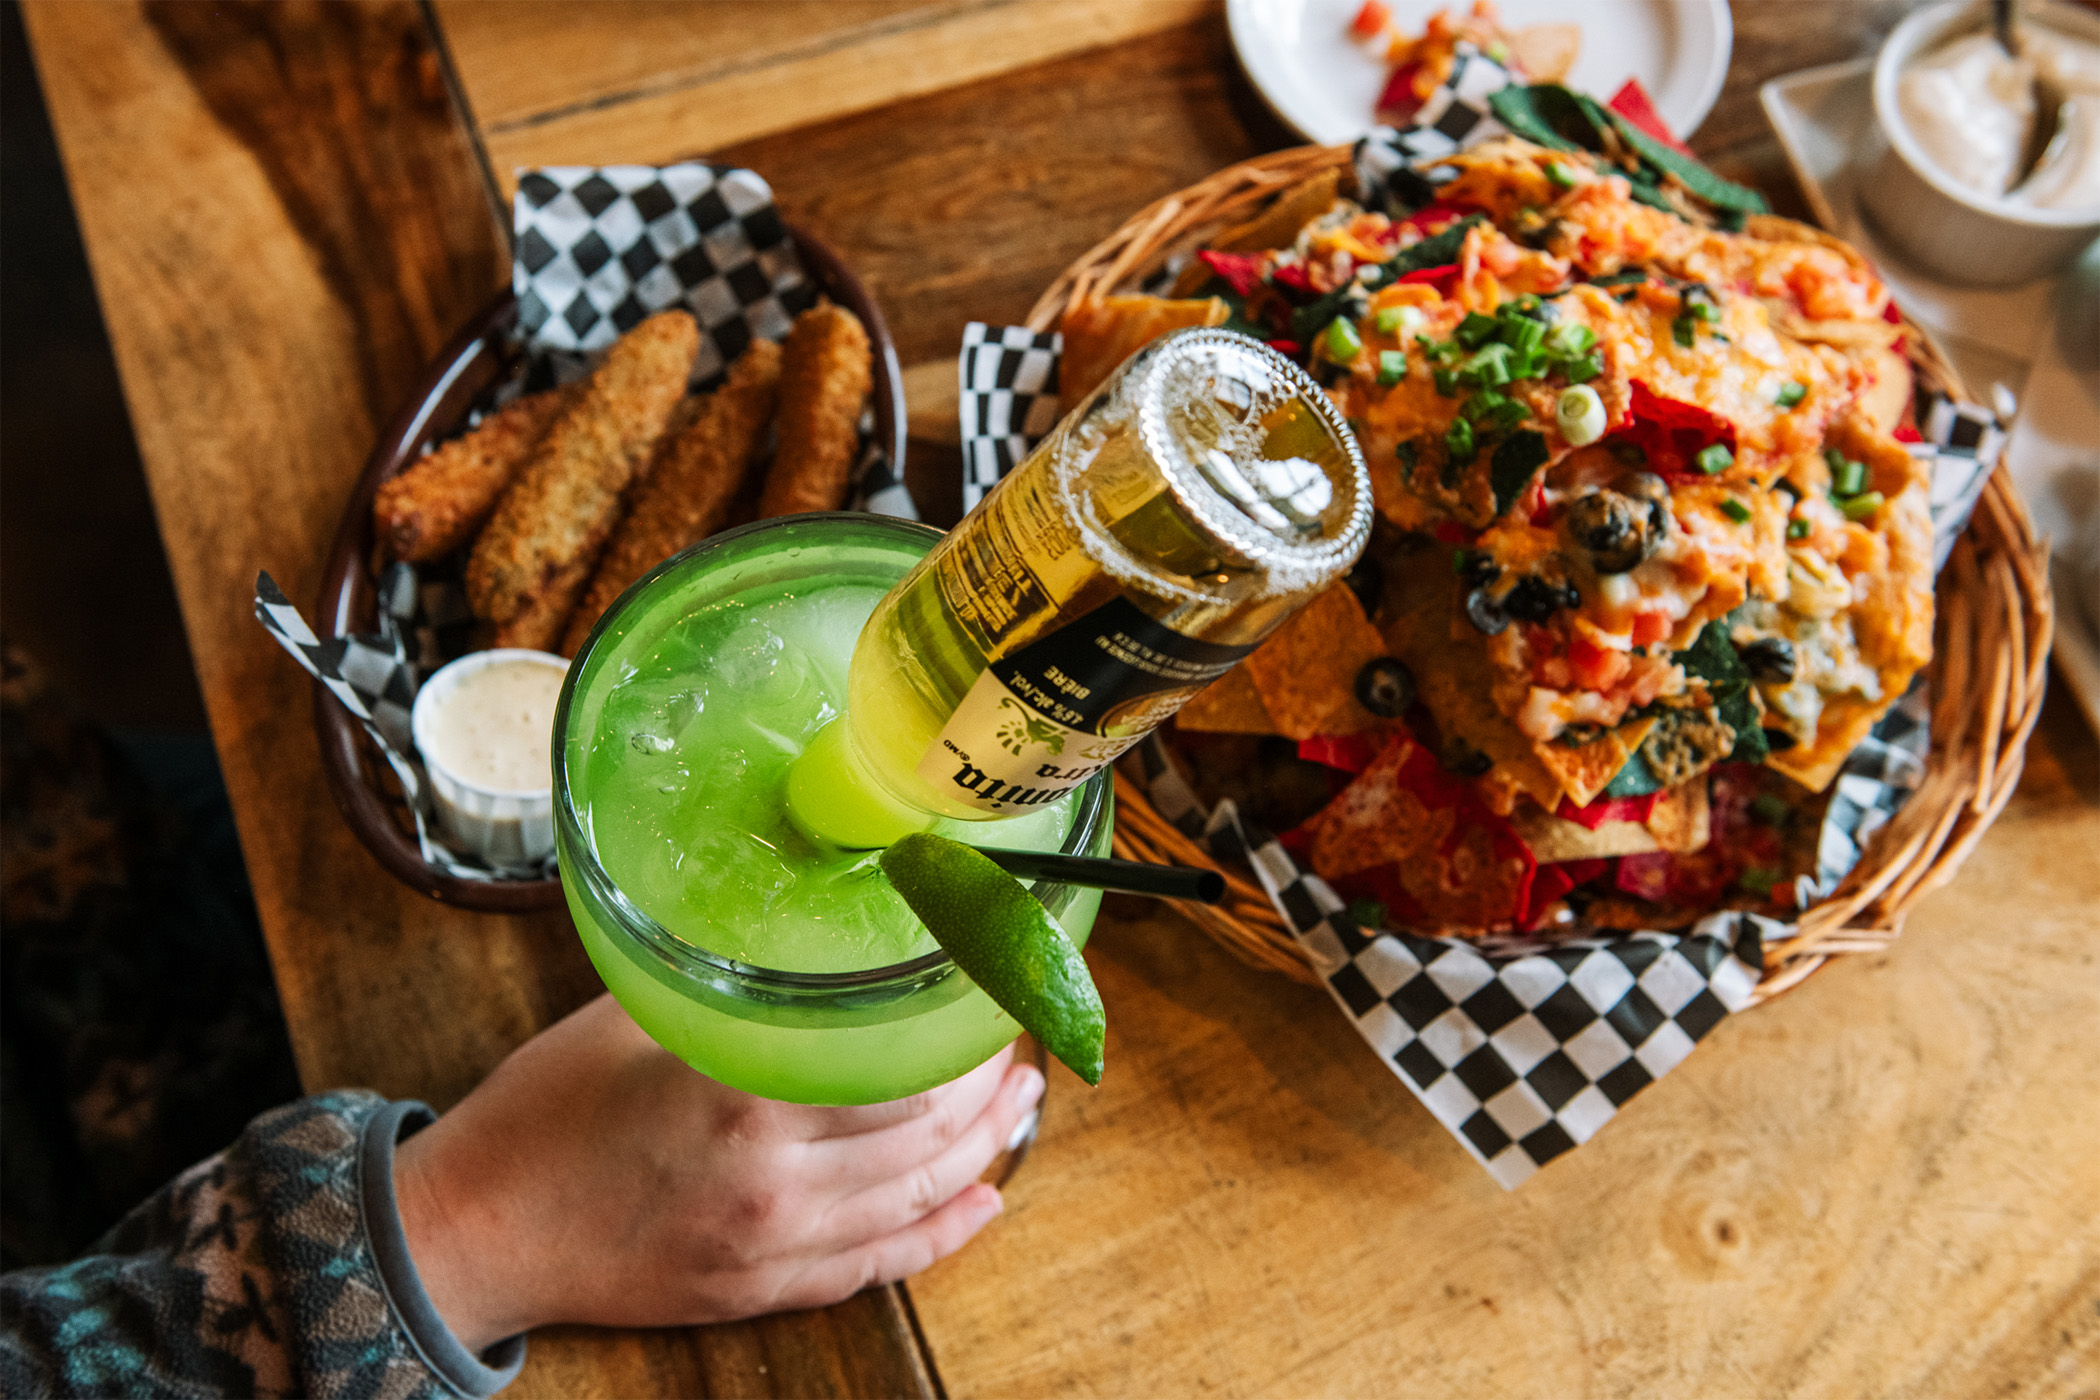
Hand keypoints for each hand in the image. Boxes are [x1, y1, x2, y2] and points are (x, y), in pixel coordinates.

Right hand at [392, 994, 1042, 1350]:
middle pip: (927, 1135)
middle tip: (1015, 1044)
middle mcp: (772, 1180)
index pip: (898, 1068)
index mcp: (742, 1097)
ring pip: (919, 1200)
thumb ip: (735, 994)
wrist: (476, 1228)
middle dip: (989, 1086)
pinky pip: (878, 1266)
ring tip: (1019, 1105)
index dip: (960, 1035)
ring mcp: (770, 1246)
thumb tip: (813, 949)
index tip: (985, 995)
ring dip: (986, 1151)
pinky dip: (942, 1235)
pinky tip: (982, 1201)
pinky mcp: (759, 1289)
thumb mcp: (639, 1017)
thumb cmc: (544, 1112)